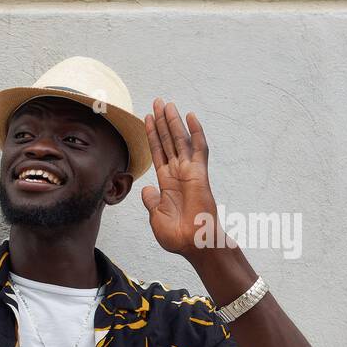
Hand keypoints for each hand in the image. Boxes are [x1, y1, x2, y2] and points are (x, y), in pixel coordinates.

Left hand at [140, 98, 218, 256]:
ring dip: (173, 122)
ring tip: (166, 104)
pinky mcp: (199, 174)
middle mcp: (178, 174)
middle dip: (162, 123)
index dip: (152, 137)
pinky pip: (199, 149)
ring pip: (180, 140)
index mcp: (166, 184)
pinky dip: (195, 132)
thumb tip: (146, 190)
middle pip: (168, 142)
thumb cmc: (177, 236)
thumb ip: (151, 201)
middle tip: (157, 102)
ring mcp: (189, 172)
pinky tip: (190, 116)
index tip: (146, 120)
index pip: (158, 154)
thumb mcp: (156, 217)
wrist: (192, 244)